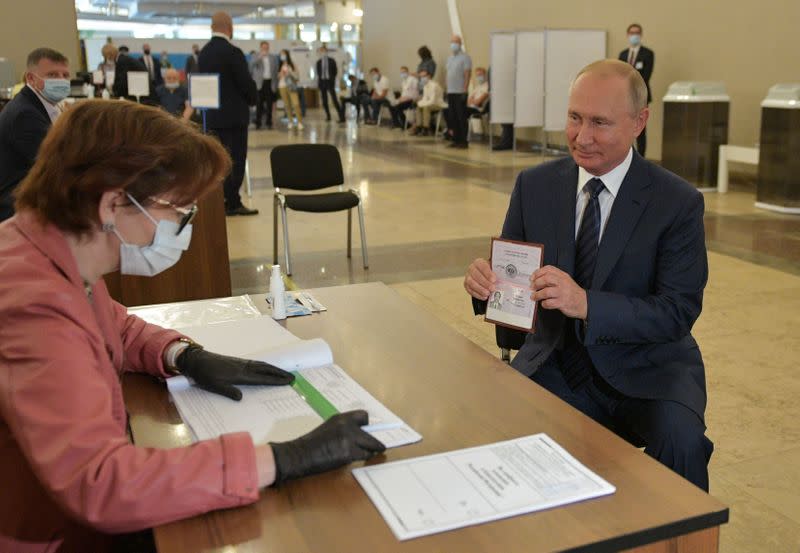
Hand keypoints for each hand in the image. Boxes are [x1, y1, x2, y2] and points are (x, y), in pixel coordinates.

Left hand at [177, 346, 294, 400]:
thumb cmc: (204, 374)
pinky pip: (256, 363)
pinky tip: (266, 368)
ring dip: (274, 369)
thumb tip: (241, 398)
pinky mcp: (238, 362)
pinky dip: (265, 366)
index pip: (262, 378)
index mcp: (240, 375)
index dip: (275, 380)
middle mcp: (244, 367)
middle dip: (279, 373)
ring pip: (262, 365)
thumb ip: (228, 391)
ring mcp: (241, 363)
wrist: (197, 360)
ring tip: (283, 373)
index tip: (287, 381)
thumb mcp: (214, 385)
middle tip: (292, 377)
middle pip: (266, 370)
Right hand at [270, 410, 384, 484]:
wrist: (299, 454)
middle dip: (375, 441)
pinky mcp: (349, 452)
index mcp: (340, 418)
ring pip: (370, 446)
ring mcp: (349, 438)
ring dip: (369, 451)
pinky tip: (355, 459)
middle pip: (371, 433)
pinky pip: (363, 456)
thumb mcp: (328, 428)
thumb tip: (360, 435)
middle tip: (378, 447)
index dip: (367, 425)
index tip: (369, 431)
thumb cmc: (311, 444)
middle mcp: (346, 425)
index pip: (363, 415)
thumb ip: (343, 429)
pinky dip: (362, 458)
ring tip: (366, 454)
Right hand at [464, 258, 495, 299]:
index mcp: (479, 262)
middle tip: (492, 288)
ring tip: (488, 293)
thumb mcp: (495, 269)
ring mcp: (468, 277)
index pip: (482, 266)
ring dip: (480, 289)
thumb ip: (499, 272)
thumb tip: (507, 277)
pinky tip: (484, 297)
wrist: (485, 276)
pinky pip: (470, 290)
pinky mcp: (466, 285)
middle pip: (476, 275)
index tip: (494, 279)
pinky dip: (477, 294)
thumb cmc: (491, 272)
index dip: (487, 273)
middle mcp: (472, 268)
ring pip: (471, 283)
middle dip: (485, 282)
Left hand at [531, 265, 587, 319]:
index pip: (549, 269)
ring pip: (546, 292)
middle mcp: (563, 282)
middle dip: (536, 283)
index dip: (538, 272)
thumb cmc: (571, 292)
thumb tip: (536, 279)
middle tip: (532, 287)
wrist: (584, 302)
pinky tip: (544, 303)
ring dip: (537, 295)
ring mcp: (563, 293)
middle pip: (547, 279)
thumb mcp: (565, 280)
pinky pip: (549, 303)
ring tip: (534, 297)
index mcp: (562, 275)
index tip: (532, 278)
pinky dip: (544, 304)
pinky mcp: (563, 303)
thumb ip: (553, 278)